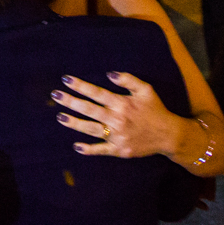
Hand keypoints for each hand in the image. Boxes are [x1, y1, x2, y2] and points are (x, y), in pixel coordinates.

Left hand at [53, 73, 180, 158]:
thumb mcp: (145, 90)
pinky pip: (101, 150)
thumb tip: (109, 74)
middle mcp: (117, 119)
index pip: (96, 92)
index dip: (80, 85)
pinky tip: (76, 146)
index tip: (66, 79)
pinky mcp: (119, 150)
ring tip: (60, 117)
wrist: (168, 135)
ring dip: (74, 123)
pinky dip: (88, 149)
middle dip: (70, 102)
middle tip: (55, 96)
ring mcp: (117, 136)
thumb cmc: (155, 110)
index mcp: (121, 103)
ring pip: (90, 129)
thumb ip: (128, 80)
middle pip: (89, 109)